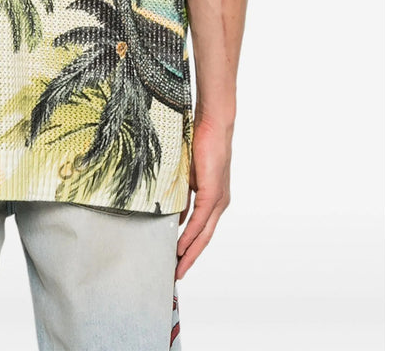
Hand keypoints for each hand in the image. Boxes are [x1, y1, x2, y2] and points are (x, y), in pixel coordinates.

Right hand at [175, 115, 232, 278]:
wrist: (214, 123)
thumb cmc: (201, 141)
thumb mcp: (188, 173)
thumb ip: (184, 194)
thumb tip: (175, 215)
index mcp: (214, 197)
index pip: (202, 228)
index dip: (191, 246)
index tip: (178, 259)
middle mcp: (219, 202)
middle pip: (205, 237)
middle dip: (191, 257)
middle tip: (178, 273)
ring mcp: (218, 198)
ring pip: (203, 233)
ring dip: (190, 251)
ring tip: (178, 266)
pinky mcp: (213, 192)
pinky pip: (200, 219)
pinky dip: (190, 235)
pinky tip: (181, 246)